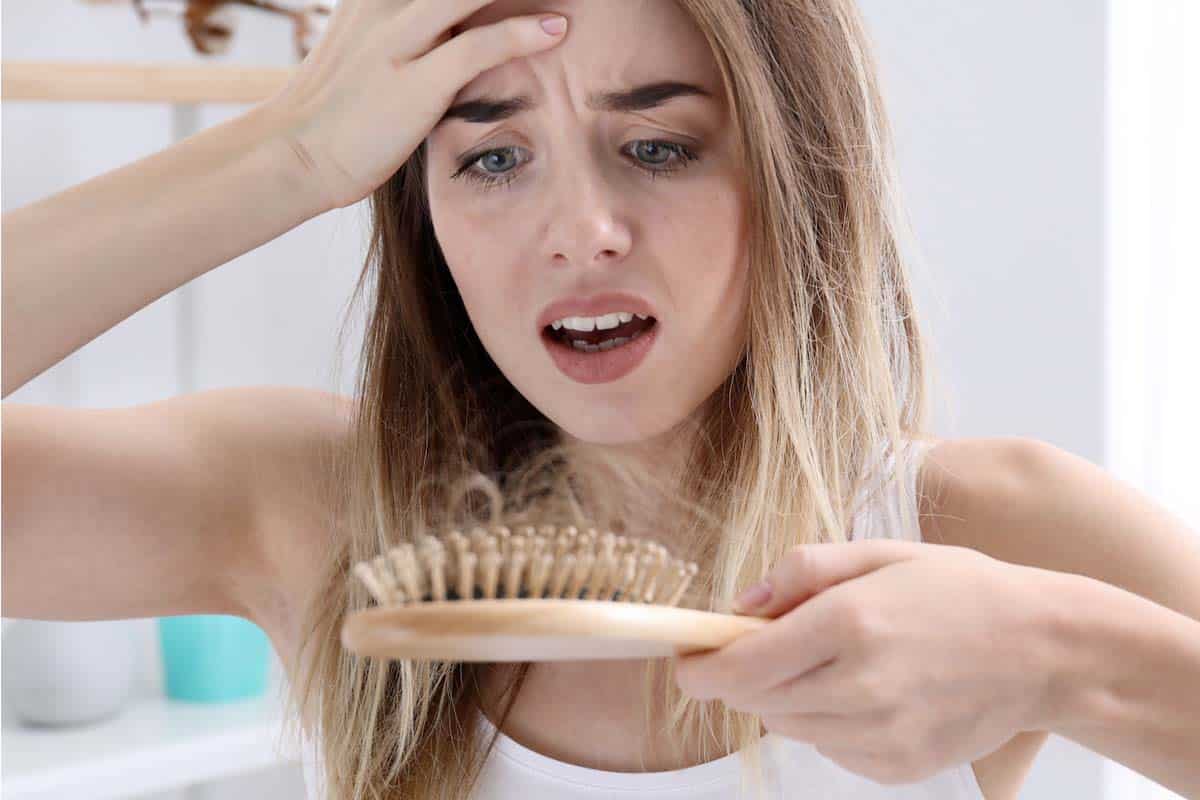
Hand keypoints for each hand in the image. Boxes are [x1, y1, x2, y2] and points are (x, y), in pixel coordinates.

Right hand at [262, 0, 567, 210]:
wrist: (294, 153)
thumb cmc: (337, 108)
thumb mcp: (367, 47)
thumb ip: (407, 26)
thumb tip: (454, 25)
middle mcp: (384, 5)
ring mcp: (397, 42)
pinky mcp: (413, 84)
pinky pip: (475, 47)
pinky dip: (520, 34)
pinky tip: (555, 28)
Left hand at [673, 540, 1060, 784]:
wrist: (1044, 650)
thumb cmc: (959, 590)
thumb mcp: (878, 552)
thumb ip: (801, 570)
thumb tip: (738, 606)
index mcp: (849, 624)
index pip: (739, 669)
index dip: (698, 670)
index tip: (685, 662)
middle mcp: (860, 687)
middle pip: (755, 702)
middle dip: (744, 676)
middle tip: (770, 644)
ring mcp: (880, 735)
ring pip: (788, 726)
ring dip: (787, 697)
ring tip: (836, 660)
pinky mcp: (896, 767)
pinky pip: (829, 750)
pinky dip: (827, 722)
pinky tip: (868, 690)